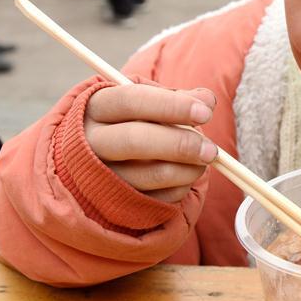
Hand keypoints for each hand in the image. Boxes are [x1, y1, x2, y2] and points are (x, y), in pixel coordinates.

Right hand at [84, 84, 217, 202]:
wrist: (101, 155)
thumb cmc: (133, 120)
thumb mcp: (149, 101)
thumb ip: (178, 97)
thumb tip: (207, 100)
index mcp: (96, 107)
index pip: (131, 101)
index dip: (171, 106)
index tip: (205, 113)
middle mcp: (90, 142)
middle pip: (135, 140)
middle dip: (180, 144)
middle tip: (211, 149)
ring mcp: (100, 175)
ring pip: (149, 175)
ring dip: (187, 169)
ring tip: (205, 159)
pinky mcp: (114, 203)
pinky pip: (157, 199)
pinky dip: (181, 187)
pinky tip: (186, 174)